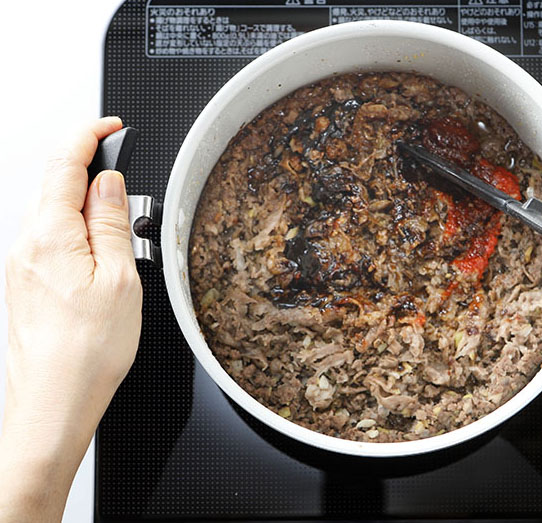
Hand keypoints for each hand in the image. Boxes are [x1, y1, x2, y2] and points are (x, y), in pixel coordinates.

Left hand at [1, 117, 141, 520]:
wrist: (54, 401)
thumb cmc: (86, 350)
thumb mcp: (120, 278)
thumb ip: (114, 222)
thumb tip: (110, 184)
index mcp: (50, 235)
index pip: (63, 163)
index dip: (89, 135)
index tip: (111, 126)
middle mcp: (26, 245)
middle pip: (56, 186)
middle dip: (93, 176)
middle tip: (130, 195)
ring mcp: (22, 265)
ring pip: (57, 216)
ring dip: (89, 212)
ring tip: (122, 247)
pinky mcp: (27, 283)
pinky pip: (53, 242)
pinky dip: (80, 237)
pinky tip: (102, 266)